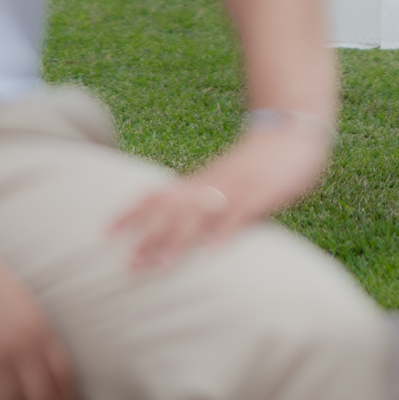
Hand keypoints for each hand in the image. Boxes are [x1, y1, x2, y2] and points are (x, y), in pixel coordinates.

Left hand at [108, 124, 329, 271]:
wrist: (292, 133)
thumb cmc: (259, 165)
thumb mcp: (227, 184)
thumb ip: (208, 208)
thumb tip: (189, 234)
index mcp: (200, 182)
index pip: (157, 196)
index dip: (131, 213)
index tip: (106, 232)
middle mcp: (210, 184)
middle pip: (172, 211)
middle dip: (149, 237)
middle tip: (128, 264)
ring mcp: (234, 189)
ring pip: (199, 215)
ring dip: (178, 240)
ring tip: (159, 266)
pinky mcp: (259, 194)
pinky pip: (239, 215)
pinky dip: (224, 233)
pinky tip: (213, 253)